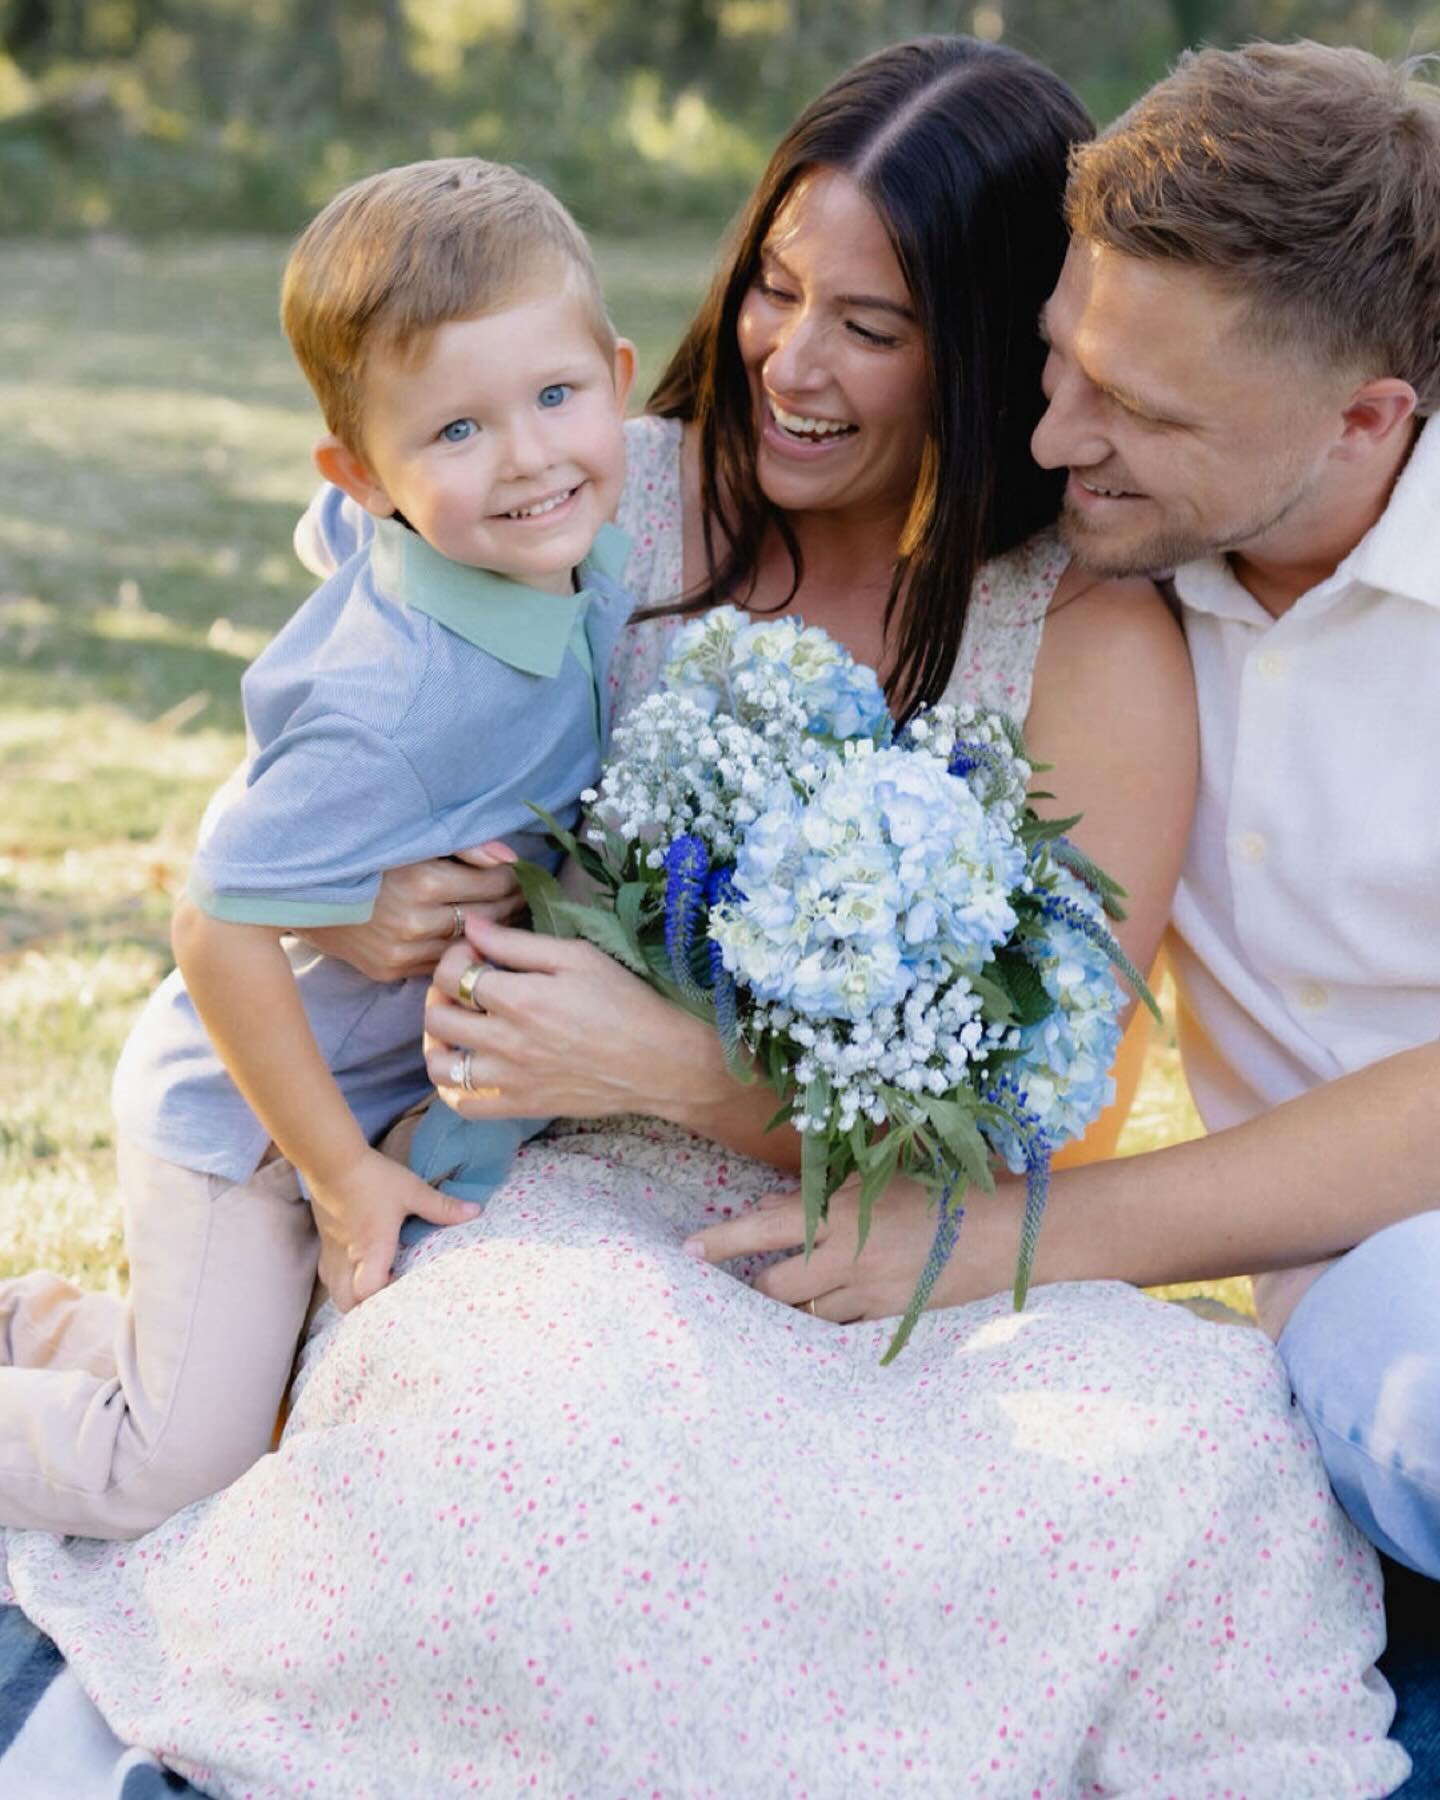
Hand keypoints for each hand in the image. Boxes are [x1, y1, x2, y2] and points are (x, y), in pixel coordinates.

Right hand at [302, 842, 522, 983]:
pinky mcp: (390, 970)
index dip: (514, 876)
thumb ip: (463, 845)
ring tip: (502, 914)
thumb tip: (510, 859)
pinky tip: (468, 936)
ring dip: (489, 929)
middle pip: (488, 916)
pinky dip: (457, 948)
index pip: (495, 883)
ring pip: (468, 944)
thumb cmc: (362, 853)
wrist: (299, 890)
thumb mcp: (410, 838)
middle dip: (510, 902)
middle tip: (522, 894)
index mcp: (423, 882)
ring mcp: (401, 952)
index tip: (521, 872)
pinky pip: (440, 962)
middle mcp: (414, 922)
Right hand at [307, 1144, 480, 1311]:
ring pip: (334, 1291)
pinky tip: (358, 1268)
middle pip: (346, 1302)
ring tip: (375, 1283)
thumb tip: (476, 1212)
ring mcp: (333, 1252)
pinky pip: (328, 1275)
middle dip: (365, 1307)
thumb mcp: (412, 1191)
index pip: (367, 1293)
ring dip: (353, 1295)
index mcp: (371, 1249)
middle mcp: (349, 1257)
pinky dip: (341, 1280)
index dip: (384, 1298)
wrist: (332, 1160)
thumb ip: (443, 1207)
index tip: (403, 1284)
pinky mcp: (325, 1242)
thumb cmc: (374, 1178)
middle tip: (388, 1292)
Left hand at [424, 915, 734, 1122]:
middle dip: (440, 994)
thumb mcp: (577, 956)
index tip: (474, 953)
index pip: (452, 974)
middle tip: (462, 987)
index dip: (454, 956)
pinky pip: (464, 1105)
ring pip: (440, 1067)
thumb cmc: (624, 1001)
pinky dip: (454, 1088)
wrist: (658, 1061)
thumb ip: (518, 942)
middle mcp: (506, 1040)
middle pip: (438, 1017)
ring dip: (438, 1044)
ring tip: (456, 1029)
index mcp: (520, 997)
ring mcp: (510, 1079)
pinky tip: (469, 1067)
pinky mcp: (520, 1106)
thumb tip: (470, 925)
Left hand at [686, 1173, 1020, 1320]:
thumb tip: (770, 1203)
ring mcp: (867, 1295)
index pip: (764, 1228)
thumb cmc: (943, 1191)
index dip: (722, 1241)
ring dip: (794, 1305)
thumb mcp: (879, 1176)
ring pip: (804, 1314)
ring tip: (797, 1294)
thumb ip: (824, 1190)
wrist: (1004, 1234)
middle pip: (775, 1286)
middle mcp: (846, 1259)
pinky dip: (828, 1321)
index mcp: (840, 1214)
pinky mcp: (889, 1318)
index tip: (687, 1251)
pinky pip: (841, 1330)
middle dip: (759, 1285)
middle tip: (757, 1277)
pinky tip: (831, 1311)